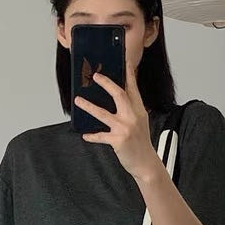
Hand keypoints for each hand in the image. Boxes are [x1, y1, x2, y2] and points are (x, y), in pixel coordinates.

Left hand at [74, 57, 160, 181]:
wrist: (146, 163)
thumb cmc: (141, 143)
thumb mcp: (140, 122)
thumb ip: (131, 109)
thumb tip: (119, 96)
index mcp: (139, 110)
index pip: (133, 88)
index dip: (128, 74)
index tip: (123, 61)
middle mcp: (133, 116)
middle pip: (119, 94)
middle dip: (106, 83)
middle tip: (96, 76)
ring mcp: (125, 128)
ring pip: (103, 113)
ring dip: (89, 106)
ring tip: (78, 100)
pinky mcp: (118, 140)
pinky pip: (100, 136)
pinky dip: (92, 136)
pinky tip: (85, 135)